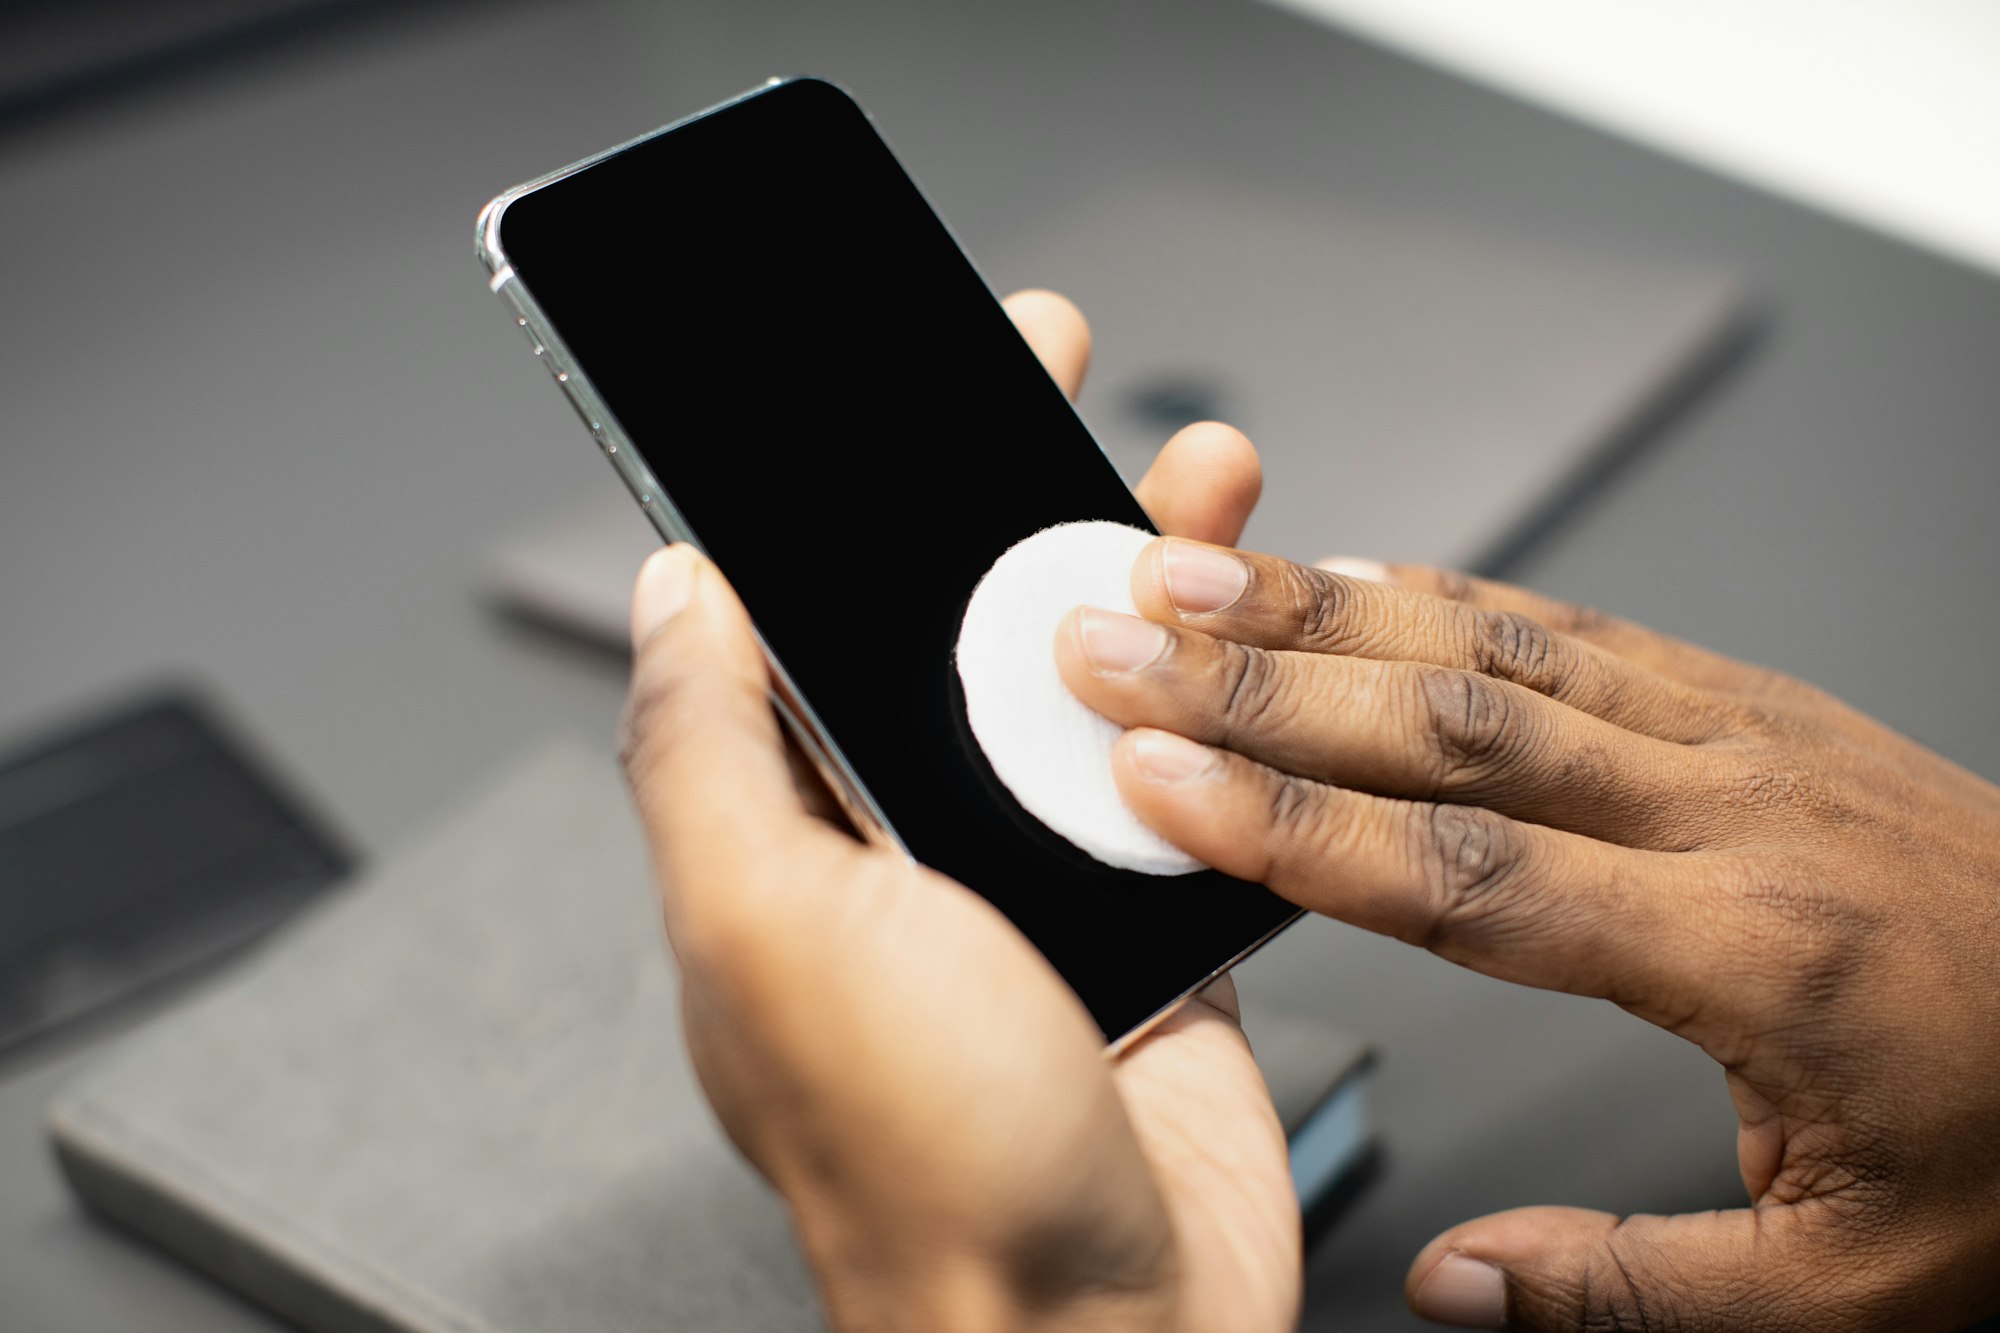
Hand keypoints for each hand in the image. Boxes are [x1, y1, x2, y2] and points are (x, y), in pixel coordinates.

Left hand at [619, 291, 1296, 1331]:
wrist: (1100, 1326)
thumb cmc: (924, 1163)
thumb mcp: (773, 926)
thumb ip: (710, 749)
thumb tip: (673, 591)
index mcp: (792, 832)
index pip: (803, 616)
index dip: (845, 490)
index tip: (889, 382)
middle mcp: (907, 843)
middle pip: (959, 622)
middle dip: (1008, 488)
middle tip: (1052, 370)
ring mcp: (1034, 877)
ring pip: (1086, 681)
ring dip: (1139, 569)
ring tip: (1201, 473)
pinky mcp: (1152, 916)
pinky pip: (1188, 772)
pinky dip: (1224, 694)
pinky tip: (1259, 629)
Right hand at [1056, 541, 1999, 1329]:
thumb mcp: (1859, 1289)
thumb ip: (1634, 1294)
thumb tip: (1457, 1285)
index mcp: (1763, 957)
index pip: (1476, 881)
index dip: (1295, 828)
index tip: (1161, 781)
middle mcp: (1743, 810)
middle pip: (1458, 721)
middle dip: (1259, 677)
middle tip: (1117, 640)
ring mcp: (1749, 733)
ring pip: (1503, 642)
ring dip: (1327, 604)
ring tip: (1190, 573)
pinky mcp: (1752, 699)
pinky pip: (1575, 623)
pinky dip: (1442, 590)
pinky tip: (1349, 575)